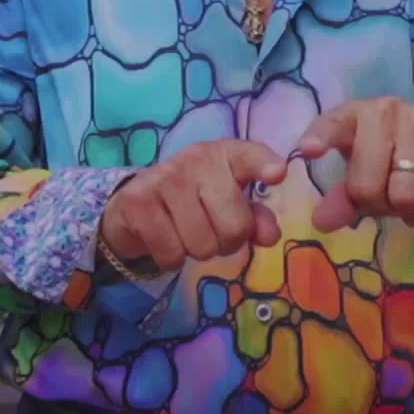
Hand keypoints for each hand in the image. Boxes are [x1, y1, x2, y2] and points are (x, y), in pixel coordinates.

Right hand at [99, 139, 286, 271]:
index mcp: (224, 155)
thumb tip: (271, 236)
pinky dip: (171, 258)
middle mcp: (196, 160)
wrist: (136, 202)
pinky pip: (172, 254)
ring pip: (202, 246)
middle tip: (211, 230)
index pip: (248, 156)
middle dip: (227, 242)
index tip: (277, 173)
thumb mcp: (229, 203)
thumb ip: (255, 217)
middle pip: (235, 227)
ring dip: (197, 251)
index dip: (264, 165)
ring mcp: (164, 177)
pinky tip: (165, 237)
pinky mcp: (138, 201)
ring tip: (185, 232)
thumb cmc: (194, 199)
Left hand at [298, 99, 413, 235]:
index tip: (308, 150)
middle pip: (368, 183)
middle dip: (376, 205)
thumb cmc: (394, 161)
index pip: (333, 125)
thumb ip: (342, 198)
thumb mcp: (363, 176)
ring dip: (407, 212)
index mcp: (354, 116)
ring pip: (404, 191)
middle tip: (387, 203)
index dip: (320, 137)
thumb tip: (321, 222)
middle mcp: (385, 112)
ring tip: (409, 206)